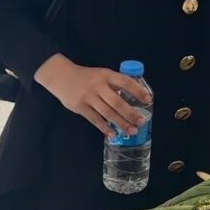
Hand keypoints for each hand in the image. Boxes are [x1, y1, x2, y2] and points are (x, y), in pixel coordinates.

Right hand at [35, 54, 151, 137]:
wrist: (61, 76)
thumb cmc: (87, 77)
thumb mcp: (102, 74)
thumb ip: (115, 83)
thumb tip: (135, 96)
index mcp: (106, 75)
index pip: (125, 82)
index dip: (138, 91)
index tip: (148, 100)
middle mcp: (97, 85)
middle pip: (117, 102)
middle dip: (131, 113)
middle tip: (141, 121)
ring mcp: (88, 97)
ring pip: (107, 112)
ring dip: (121, 123)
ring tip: (132, 130)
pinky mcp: (79, 107)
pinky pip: (94, 119)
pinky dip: (104, 128)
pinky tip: (113, 134)